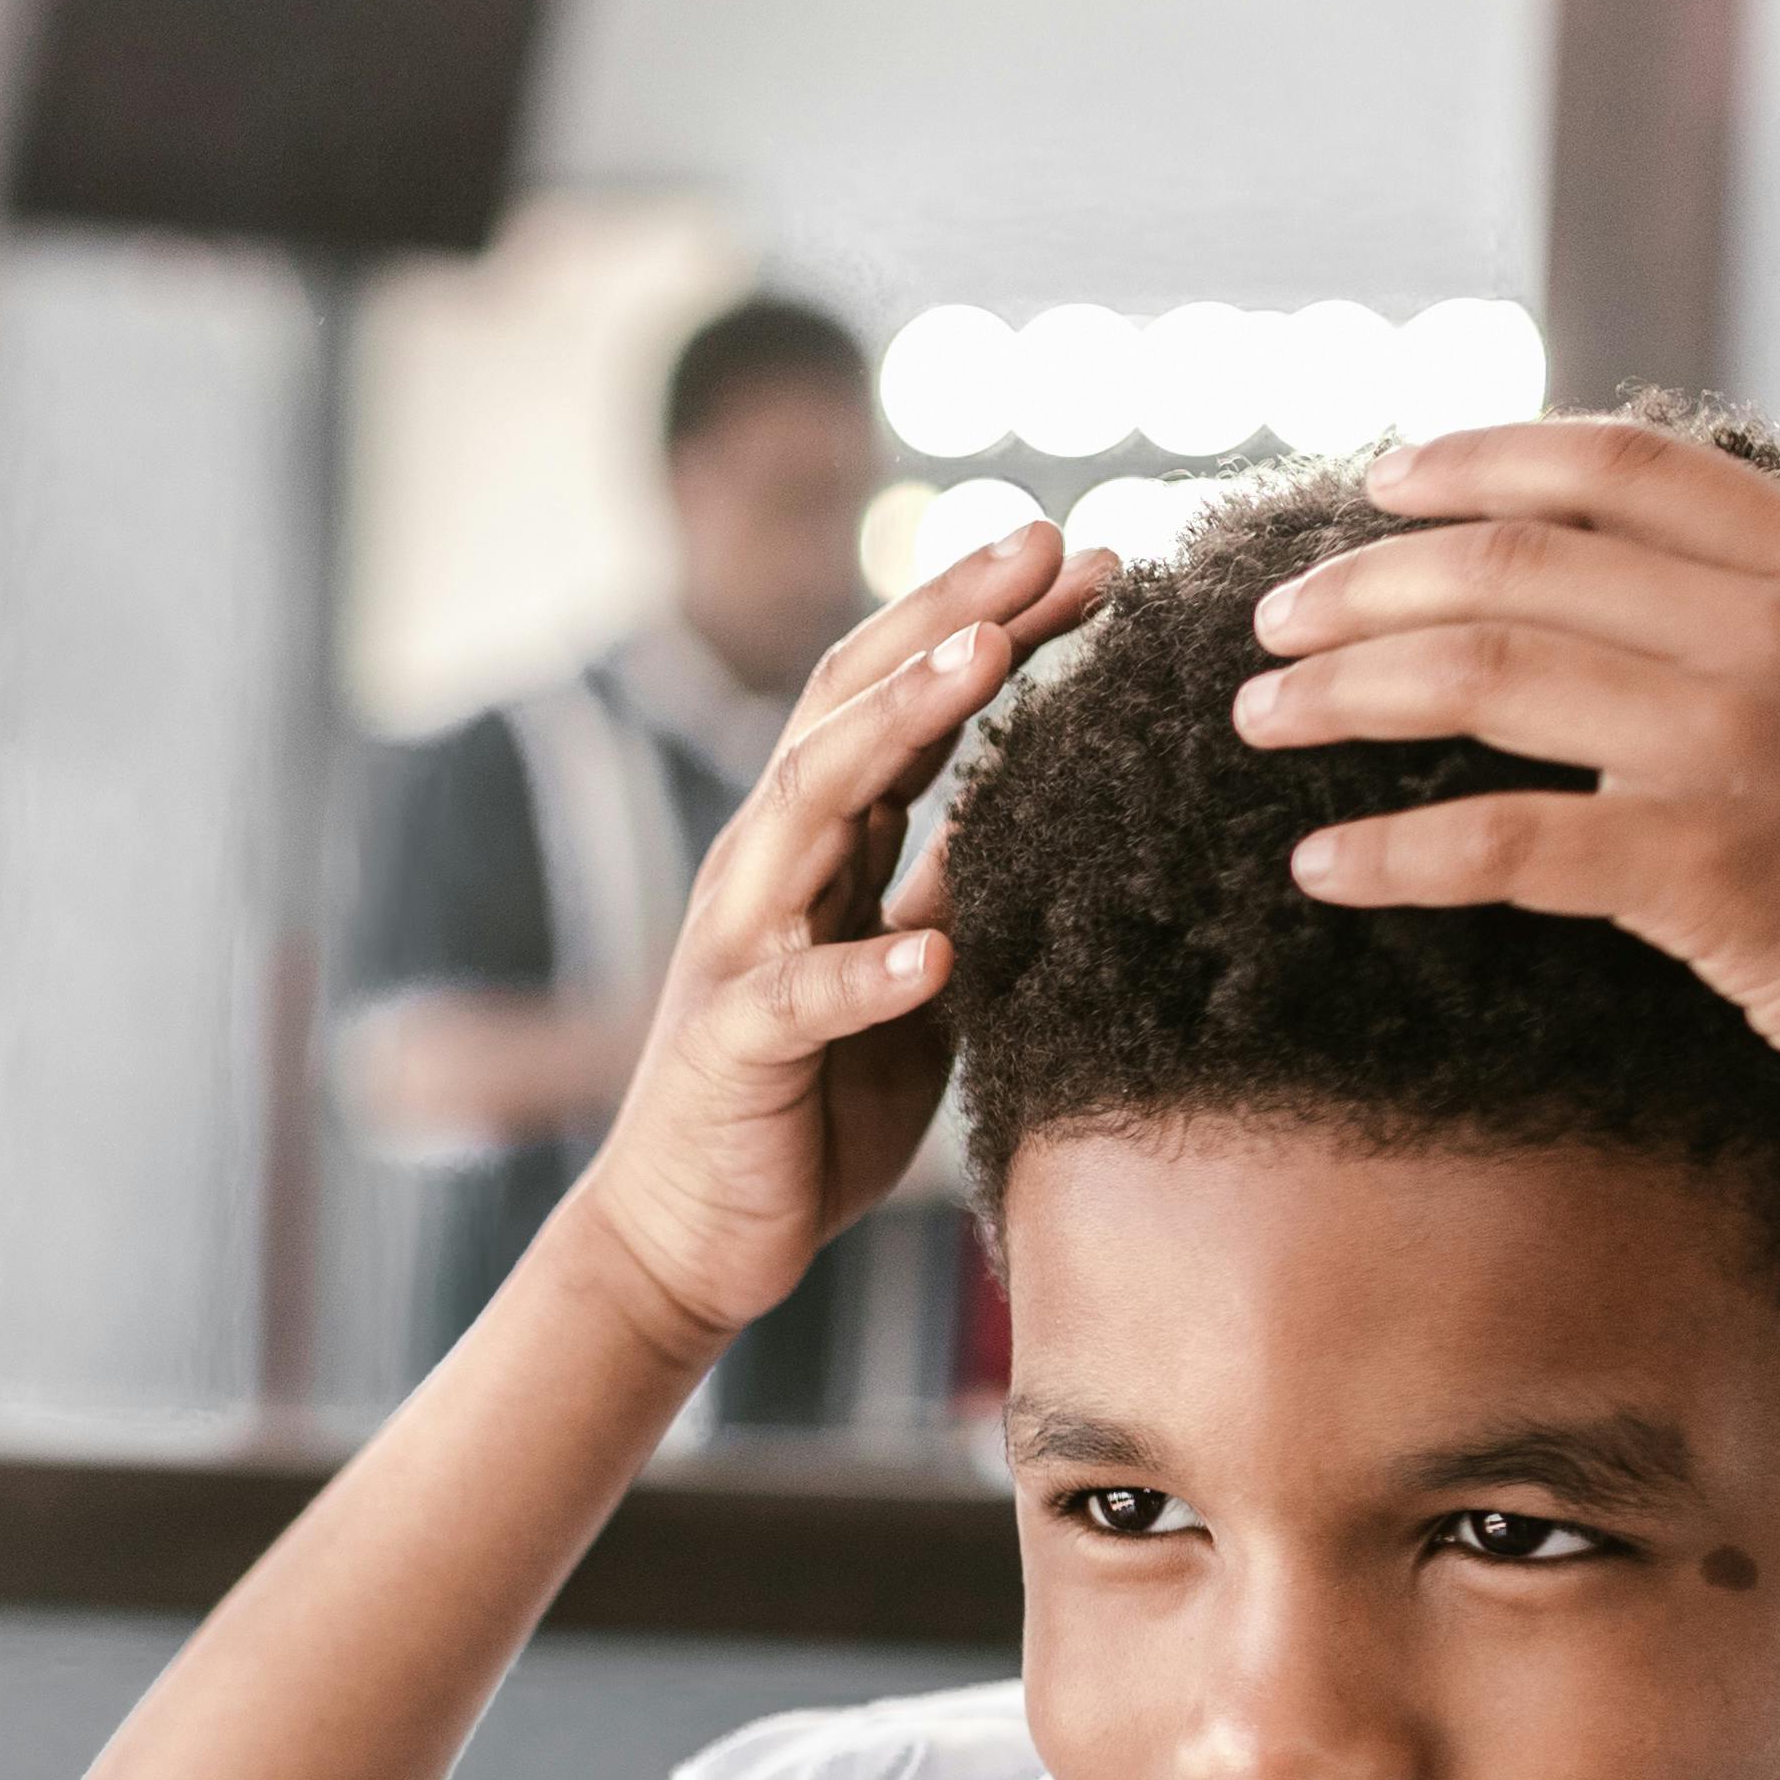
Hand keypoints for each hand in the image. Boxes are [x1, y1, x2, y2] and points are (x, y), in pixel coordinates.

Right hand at [571, 522, 1107, 1349]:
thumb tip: (1038, 797)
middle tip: (1050, 540)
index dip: (989, 622)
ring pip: (812, 803)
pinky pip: (801, 998)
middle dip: (949, 617)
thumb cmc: (805, 1110)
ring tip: (987, 661)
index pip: (900, 701)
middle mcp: (768, 867)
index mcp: (816, 847)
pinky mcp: (734, 1047)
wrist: (688, 1239)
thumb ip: (950, 886)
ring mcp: (742, 947)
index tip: (1090, 559)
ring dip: (900, 725)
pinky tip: (935, 954)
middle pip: (851, 705)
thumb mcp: (909, 979)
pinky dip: (865, 970)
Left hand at [1241, 394, 1779, 1127]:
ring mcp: (1738, 747)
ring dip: (1343, 695)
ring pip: (1483, 679)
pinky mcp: (1702, 871)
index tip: (1377, 485)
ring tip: (1260, 715)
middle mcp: (1779, 634)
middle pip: (1515, 564)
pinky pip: (1501, 845)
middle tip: (1275, 618)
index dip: (1479, 460)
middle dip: (1367, 582)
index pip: (1617, 468)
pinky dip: (1392, 855)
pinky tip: (1320, 864)